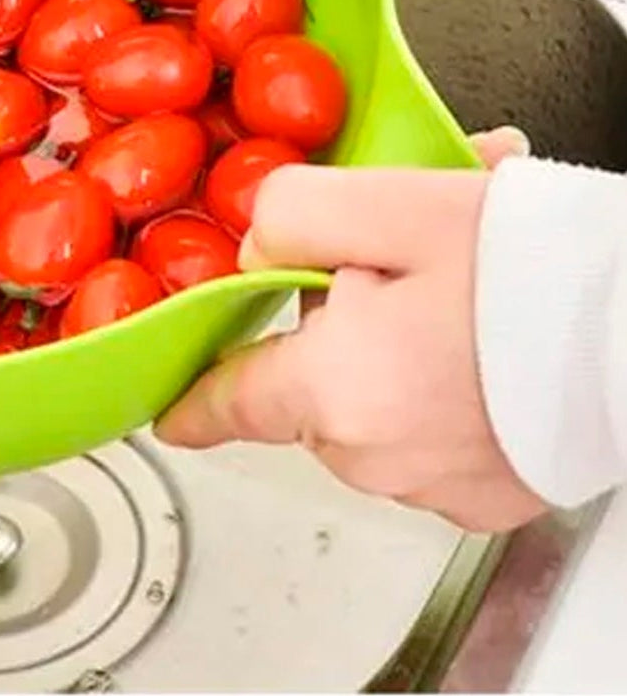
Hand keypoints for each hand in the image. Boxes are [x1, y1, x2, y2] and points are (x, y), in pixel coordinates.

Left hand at [156, 127, 545, 531]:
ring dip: (400, 348)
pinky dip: (445, 387)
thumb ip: (294, 217)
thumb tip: (259, 247)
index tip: (169, 414)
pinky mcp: (489, 495)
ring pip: (378, 404)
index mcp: (336, 390)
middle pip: (315, 383)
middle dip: (343, 321)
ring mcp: (436, 485)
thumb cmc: (531, 271)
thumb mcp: (393, 206)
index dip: (193, 401)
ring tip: (463, 285)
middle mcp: (377, 456)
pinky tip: (490, 335)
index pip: (231, 403)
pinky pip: (433, 435)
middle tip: (402, 262)